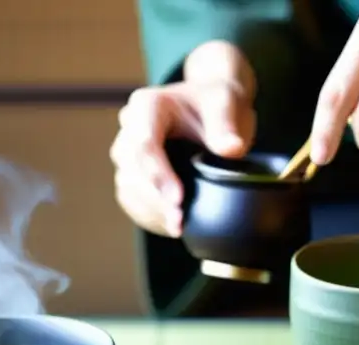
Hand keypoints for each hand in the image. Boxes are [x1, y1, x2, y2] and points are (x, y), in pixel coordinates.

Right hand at [111, 41, 256, 237]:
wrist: (213, 110)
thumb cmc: (215, 103)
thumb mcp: (224, 103)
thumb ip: (225, 125)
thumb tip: (231, 149)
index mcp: (147, 106)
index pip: (144, 142)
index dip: (158, 173)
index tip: (178, 198)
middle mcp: (130, 128)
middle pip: (131, 168)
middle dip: (155, 198)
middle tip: (179, 221)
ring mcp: (129, 153)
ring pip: (128, 186)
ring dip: (151, 210)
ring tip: (178, 228)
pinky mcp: (134, 174)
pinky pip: (131, 199)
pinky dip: (149, 215)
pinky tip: (170, 227)